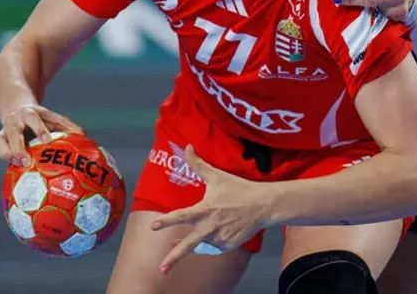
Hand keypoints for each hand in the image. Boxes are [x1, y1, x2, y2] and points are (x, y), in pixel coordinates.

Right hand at [0, 105, 84, 166]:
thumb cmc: (41, 118)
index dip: (40, 130)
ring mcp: (4, 130)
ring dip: (7, 154)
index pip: (34, 119)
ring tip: (18, 165)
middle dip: (18, 147)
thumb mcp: (53, 118)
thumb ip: (68, 127)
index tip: (47, 141)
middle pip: (13, 133)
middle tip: (27, 161)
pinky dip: (4, 158)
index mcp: (30, 113)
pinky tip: (15, 167)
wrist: (17, 107)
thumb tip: (84, 137)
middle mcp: (15, 121)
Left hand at [150, 145, 268, 273]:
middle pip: (189, 245)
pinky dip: (209, 241)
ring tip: (183, 241)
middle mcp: (211, 226)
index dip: (167, 221)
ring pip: (201, 243)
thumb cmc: (238, 188)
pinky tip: (214, 231)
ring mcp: (220, 238)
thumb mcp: (217, 175)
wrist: (263, 205)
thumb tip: (186, 146)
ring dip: (194, 240)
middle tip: (161, 269)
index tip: (153, 226)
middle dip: (173, 258)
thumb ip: (198, 164)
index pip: (182, 215)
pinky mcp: (228, 245)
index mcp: (206, 209)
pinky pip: (213, 246)